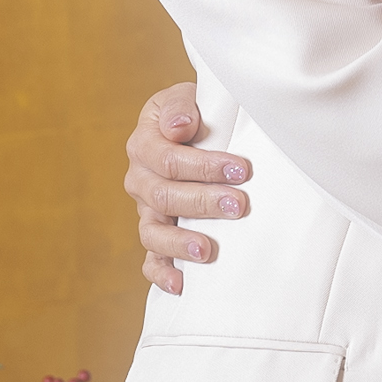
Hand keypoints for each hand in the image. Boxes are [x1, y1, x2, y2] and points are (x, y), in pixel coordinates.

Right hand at [123, 80, 248, 295]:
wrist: (194, 128)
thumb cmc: (196, 113)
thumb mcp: (186, 97)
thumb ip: (181, 107)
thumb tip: (180, 126)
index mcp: (144, 143)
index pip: (168, 159)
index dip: (204, 165)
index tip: (241, 169)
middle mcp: (139, 179)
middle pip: (164, 196)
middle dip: (203, 202)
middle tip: (239, 205)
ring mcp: (145, 210)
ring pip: (152, 232)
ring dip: (180, 243)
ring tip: (208, 251)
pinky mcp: (156, 232)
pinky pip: (150, 258)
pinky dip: (160, 273)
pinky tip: (181, 284)